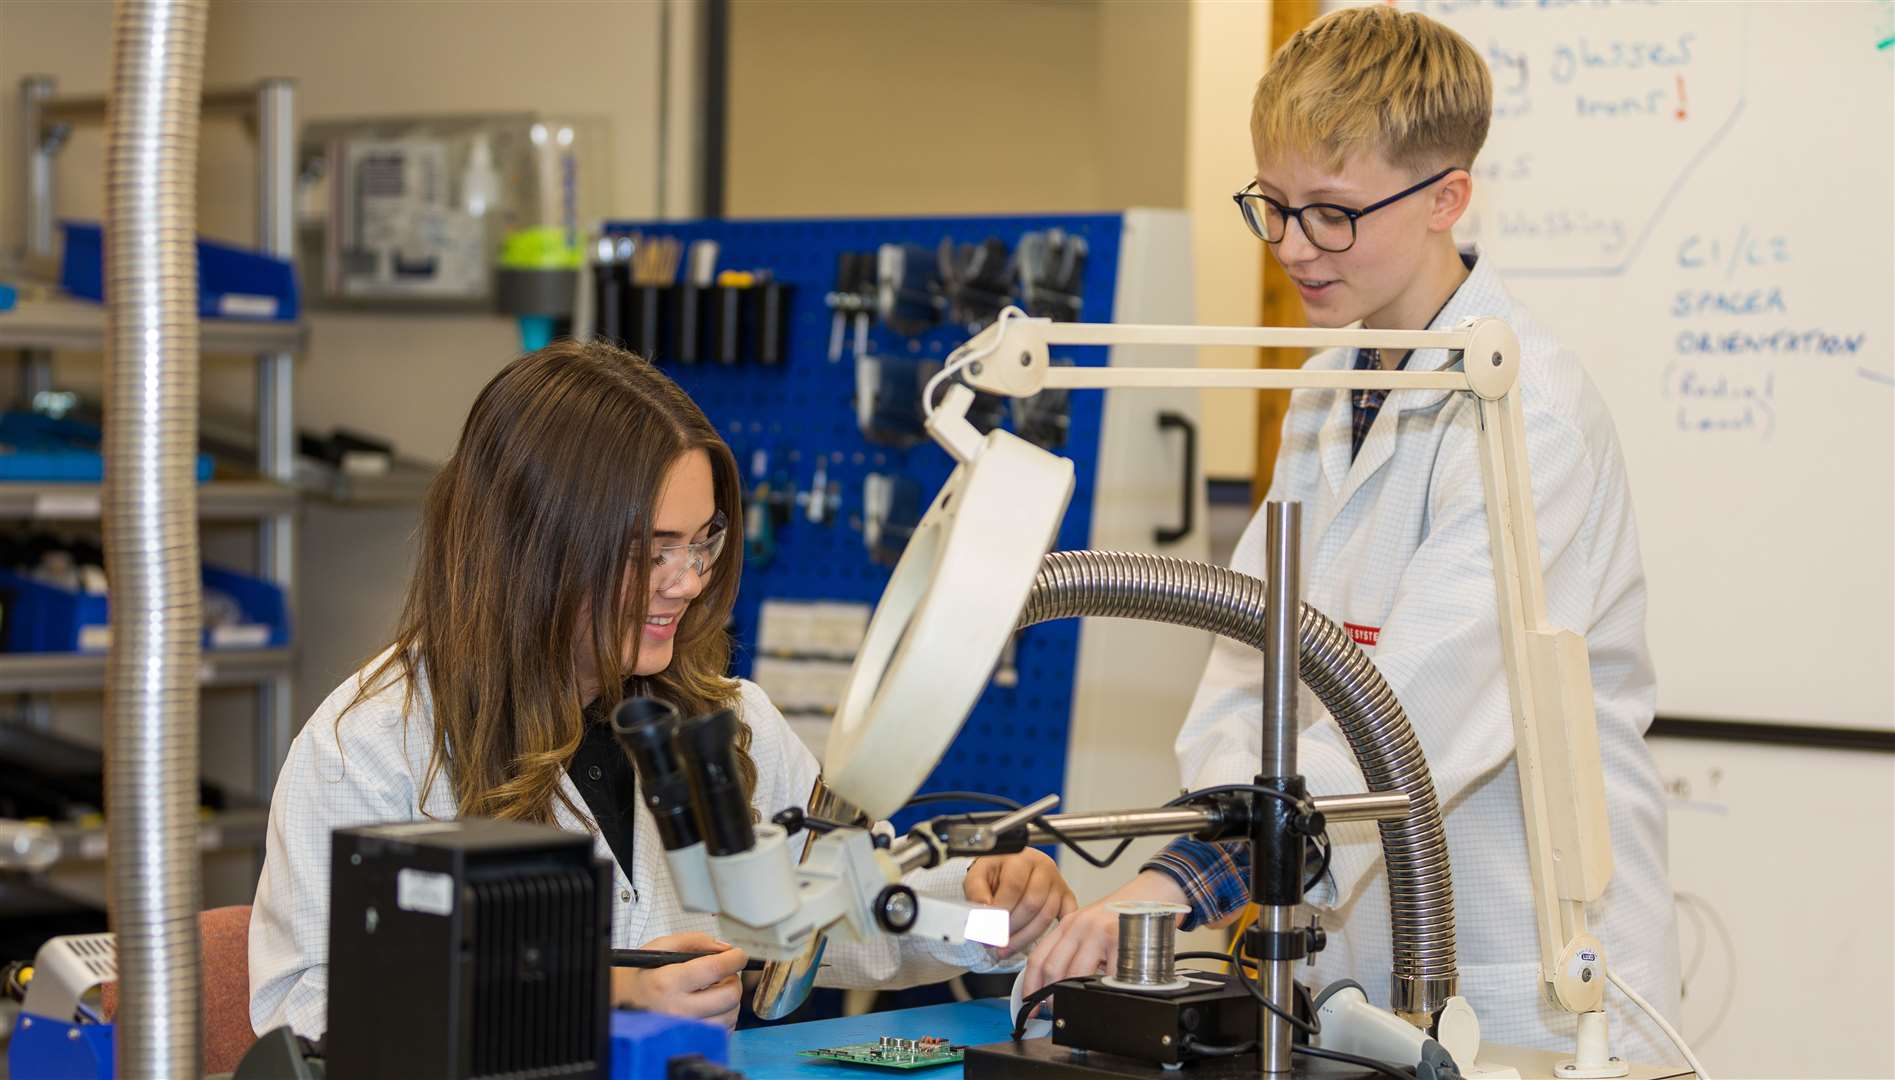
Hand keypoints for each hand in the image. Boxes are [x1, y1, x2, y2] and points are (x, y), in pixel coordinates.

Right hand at [611, 932, 746, 1028]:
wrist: (622, 1002)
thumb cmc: (643, 974)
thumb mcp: (661, 947)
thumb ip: (695, 941)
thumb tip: (725, 948)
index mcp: (668, 982)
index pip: (715, 969)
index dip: (734, 958)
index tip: (738, 955)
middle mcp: (677, 1009)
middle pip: (729, 996)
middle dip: (734, 980)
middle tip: (726, 973)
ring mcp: (684, 1029)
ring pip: (730, 1016)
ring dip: (729, 999)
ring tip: (715, 989)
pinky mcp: (690, 1041)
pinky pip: (723, 1031)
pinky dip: (724, 1016)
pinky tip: (711, 1006)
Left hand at [963, 849, 1077, 956]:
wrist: (1010, 867)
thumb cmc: (995, 873)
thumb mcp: (978, 876)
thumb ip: (977, 892)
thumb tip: (985, 912)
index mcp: (1020, 858)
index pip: (1013, 886)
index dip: (1000, 910)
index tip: (987, 927)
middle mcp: (1043, 867)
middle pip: (1032, 903)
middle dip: (1011, 927)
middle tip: (995, 941)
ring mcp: (1057, 883)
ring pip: (1046, 915)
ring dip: (1024, 937)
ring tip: (1006, 948)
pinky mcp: (1066, 897)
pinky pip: (1065, 920)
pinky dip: (1053, 935)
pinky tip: (1035, 947)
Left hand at [1022, 871, 1189, 996]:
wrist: (1154, 893)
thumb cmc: (1125, 915)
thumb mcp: (1092, 928)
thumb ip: (1076, 950)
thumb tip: (1057, 986)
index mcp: (1068, 924)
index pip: (1038, 957)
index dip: (1030, 985)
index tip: (1030, 1003)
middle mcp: (1080, 925)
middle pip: (1053, 969)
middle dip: (1051, 997)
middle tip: (1056, 1010)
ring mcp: (1100, 931)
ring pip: (1075, 975)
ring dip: (1075, 998)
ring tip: (1080, 1007)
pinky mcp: (1121, 939)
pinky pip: (1107, 976)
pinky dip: (1105, 992)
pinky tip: (1107, 995)